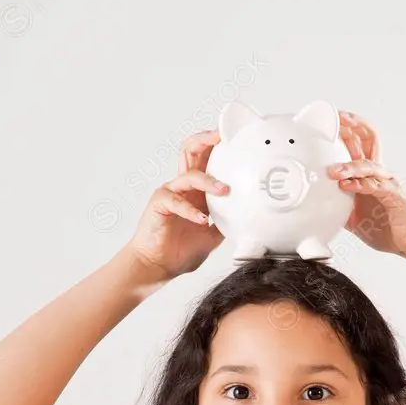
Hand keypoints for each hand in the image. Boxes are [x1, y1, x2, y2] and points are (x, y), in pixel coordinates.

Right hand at [128, 130, 229, 278]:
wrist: (157, 267)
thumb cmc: (180, 251)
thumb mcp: (213, 237)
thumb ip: (226, 224)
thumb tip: (248, 221)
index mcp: (196, 192)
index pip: (206, 159)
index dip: (217, 147)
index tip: (235, 139)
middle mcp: (182, 187)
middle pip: (190, 151)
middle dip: (206, 141)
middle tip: (222, 138)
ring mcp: (170, 194)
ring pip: (188, 175)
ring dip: (208, 180)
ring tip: (223, 190)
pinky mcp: (159, 205)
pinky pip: (176, 202)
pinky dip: (190, 210)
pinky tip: (202, 220)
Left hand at [328, 110, 405, 257]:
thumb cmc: (391, 229)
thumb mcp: (357, 219)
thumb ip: (341, 209)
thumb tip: (322, 209)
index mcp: (372, 176)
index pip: (360, 144)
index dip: (347, 130)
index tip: (331, 121)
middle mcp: (381, 174)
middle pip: (369, 140)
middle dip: (352, 128)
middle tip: (336, 120)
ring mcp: (388, 183)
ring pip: (368, 165)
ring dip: (348, 166)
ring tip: (332, 171)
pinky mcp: (394, 196)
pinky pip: (374, 186)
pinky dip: (358, 185)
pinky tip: (346, 186)